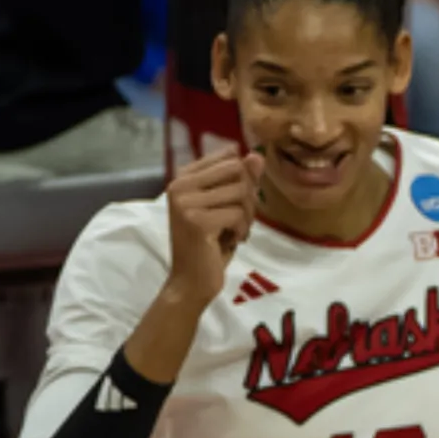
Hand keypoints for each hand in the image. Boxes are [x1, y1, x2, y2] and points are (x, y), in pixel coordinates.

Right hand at [163, 148, 264, 307]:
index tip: (238, 204)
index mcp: (184, 176)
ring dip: (247, 216)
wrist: (191, 282)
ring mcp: (186, 201)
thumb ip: (241, 182)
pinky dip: (242, 230)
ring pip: (240, 193)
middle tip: (241, 221)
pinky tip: (232, 241)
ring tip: (236, 232)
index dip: (244, 180)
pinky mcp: (197, 220)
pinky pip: (237, 214)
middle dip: (249, 198)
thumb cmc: (210, 246)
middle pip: (237, 171)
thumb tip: (258, 156)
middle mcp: (180, 183)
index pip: (227, 157)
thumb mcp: (226, 209)